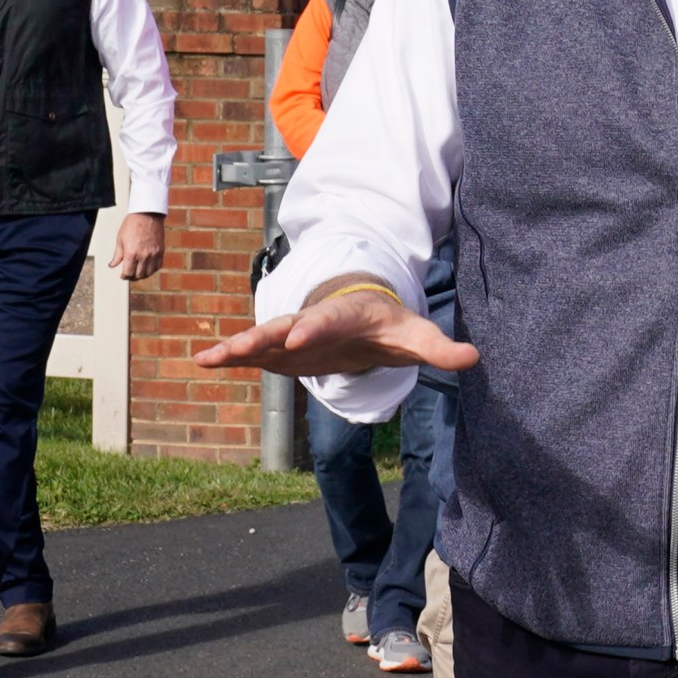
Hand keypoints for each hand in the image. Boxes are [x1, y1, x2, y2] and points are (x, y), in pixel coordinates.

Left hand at [109, 212, 163, 280]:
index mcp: (131, 253)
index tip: (122, 275)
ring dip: (142, 275)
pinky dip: (152, 269)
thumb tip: (112, 265)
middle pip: (138, 275)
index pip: (128, 273)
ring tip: (138, 272)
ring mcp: (153, 254)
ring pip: (149, 273)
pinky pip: (158, 266)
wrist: (147, 215)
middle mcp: (143, 256)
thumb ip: (117, 255)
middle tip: (129, 275)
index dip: (124, 276)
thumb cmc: (131, 225)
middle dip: (132, 277)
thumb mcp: (120, 240)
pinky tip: (147, 267)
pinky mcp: (160, 251)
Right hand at [195, 285, 478, 377]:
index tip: (301, 337)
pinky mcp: (281, 351)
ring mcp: (293, 335)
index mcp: (345, 315)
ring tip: (207, 358)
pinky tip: (202, 362)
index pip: (329, 320)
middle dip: (263, 337)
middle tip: (239, 348)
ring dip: (236, 348)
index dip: (315, 327)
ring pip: (262, 340)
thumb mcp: (417, 335)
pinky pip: (252, 353)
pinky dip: (229, 356)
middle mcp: (313, 321)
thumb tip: (474, 357)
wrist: (366, 316)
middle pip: (286, 328)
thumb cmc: (390, 325)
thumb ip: (441, 347)